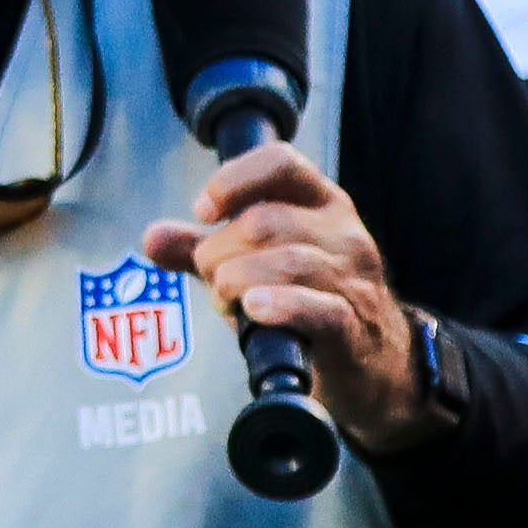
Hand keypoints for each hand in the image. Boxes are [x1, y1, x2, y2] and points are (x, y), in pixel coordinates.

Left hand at [141, 139, 428, 448]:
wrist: (375, 365)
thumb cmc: (310, 303)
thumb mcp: (255, 268)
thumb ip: (205, 250)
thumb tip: (152, 237)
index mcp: (321, 204)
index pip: (281, 163)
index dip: (234, 179)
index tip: (203, 210)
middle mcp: (343, 233)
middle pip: (266, 220)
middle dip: (220, 251)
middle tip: (213, 279)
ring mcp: (353, 280)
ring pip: (288, 261)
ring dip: (237, 281)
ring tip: (226, 300)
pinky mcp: (354, 327)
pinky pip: (318, 307)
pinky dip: (280, 305)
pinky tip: (252, 308)